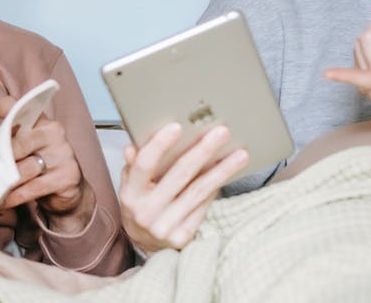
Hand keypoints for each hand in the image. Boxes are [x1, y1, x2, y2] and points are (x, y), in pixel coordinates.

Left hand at [0, 97, 93, 232]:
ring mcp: (62, 153)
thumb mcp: (22, 151)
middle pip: (21, 142)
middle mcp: (53, 133)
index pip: (18, 107)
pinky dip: (17, 195)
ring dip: (8, 181)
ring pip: (27, 167)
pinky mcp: (67, 175)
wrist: (68, 187)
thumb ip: (7, 147)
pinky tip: (6, 200)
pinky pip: (35, 186)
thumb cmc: (38, 165)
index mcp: (39, 121)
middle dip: (3, 159)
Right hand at [118, 123, 248, 254]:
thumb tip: (132, 147)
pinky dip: (215, 188)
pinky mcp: (183, 236)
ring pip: (198, 191)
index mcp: (130, 194)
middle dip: (203, 151)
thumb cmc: (141, 206)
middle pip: (179, 175)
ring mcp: (165, 226)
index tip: (177, 126)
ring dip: (222, 171)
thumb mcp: (130, 186)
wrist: (146, 245)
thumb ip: (133, 166)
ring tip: (239, 154)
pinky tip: (227, 174)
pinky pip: (203, 206)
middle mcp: (146, 212)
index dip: (159, 145)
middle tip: (221, 133)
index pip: (144, 165)